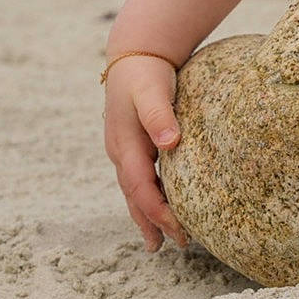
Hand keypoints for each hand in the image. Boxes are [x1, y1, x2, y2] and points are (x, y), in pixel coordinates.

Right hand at [102, 54, 186, 250]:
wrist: (134, 52)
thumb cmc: (145, 72)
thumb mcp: (152, 91)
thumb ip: (160, 115)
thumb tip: (169, 143)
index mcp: (125, 145)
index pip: (141, 189)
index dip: (158, 213)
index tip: (178, 231)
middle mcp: (120, 152)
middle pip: (135, 196)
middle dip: (151, 222)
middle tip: (171, 246)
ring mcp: (124, 149)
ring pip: (134, 191)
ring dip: (146, 215)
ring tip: (159, 241)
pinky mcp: (132, 144)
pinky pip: (139, 179)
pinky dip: (148, 197)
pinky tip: (160, 205)